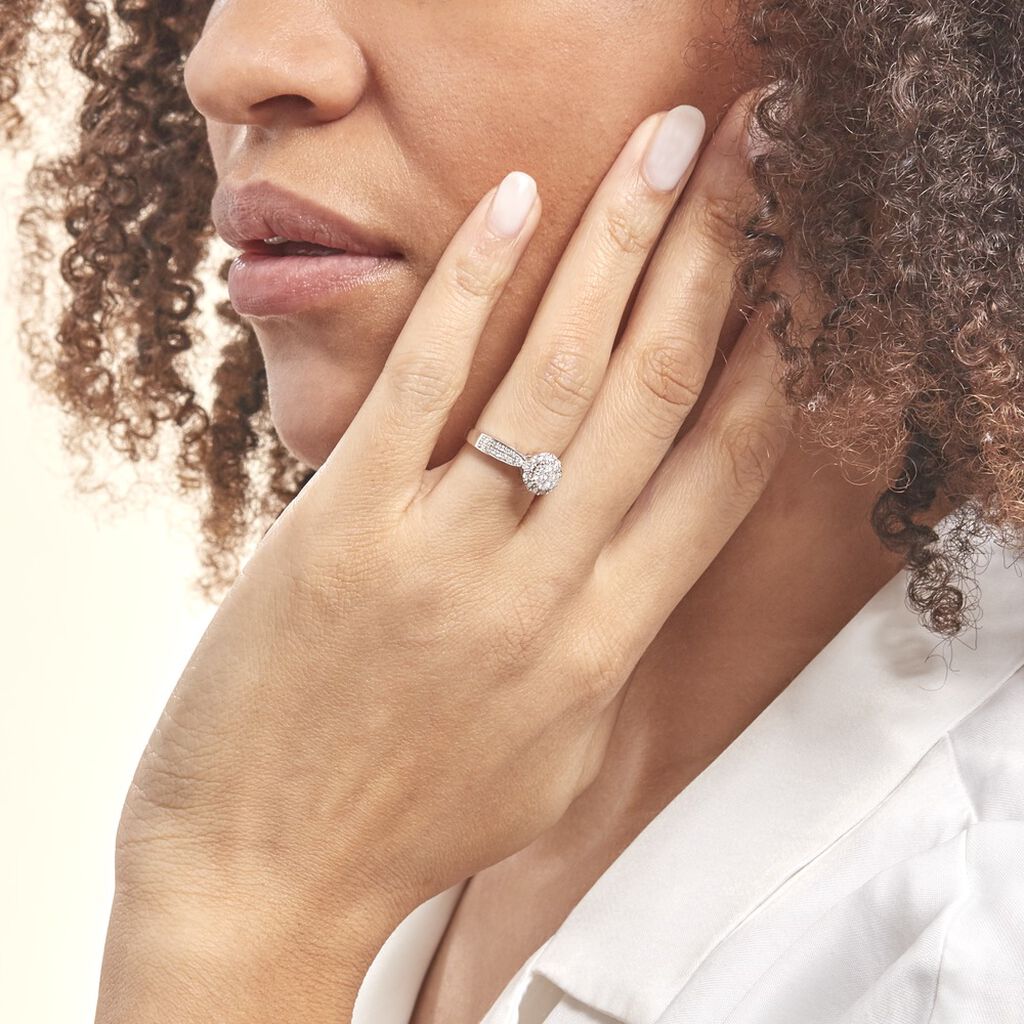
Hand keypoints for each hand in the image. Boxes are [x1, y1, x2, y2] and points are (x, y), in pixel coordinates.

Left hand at [109, 89, 790, 1008]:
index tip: (799, 278)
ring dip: (622, 243)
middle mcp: (544, 592)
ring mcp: (447, 555)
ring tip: (666, 147)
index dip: (772, 364)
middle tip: (753, 158)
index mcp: (603, 649)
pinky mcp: (346, 528)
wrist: (264, 870)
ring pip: (561, 374)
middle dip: (717, 260)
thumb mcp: (548, 755)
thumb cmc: (410, 819)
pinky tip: (518, 206)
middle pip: (657, 393)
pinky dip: (476, 288)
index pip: (719, 476)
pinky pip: (426, 387)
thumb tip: (632, 561)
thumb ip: (602, 651)